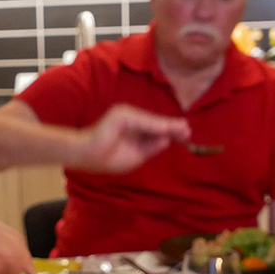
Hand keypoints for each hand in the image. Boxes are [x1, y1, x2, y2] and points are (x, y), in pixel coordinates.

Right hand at [69, 104, 190, 173]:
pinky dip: (157, 126)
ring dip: (168, 126)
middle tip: (188, 131)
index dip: (170, 132)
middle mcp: (130, 118)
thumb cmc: (107, 159)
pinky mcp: (122, 115)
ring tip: (184, 129)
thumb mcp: (136, 155)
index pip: (155, 130)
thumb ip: (151, 147)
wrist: (85, 156)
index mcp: (133, 129)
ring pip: (151, 122)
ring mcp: (125, 114)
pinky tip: (170, 130)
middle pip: (155, 123)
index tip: (186, 136)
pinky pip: (143, 122)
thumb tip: (168, 139)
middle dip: (172, 127)